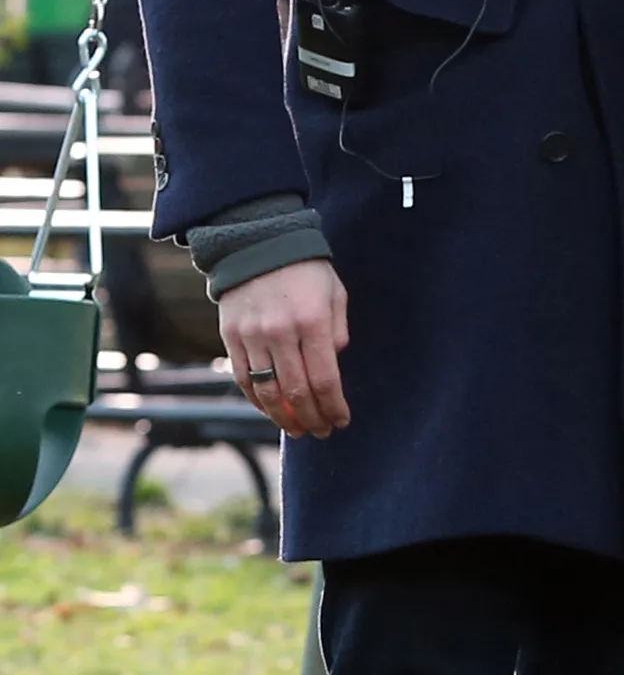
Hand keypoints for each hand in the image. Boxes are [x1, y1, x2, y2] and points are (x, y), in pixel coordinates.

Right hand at [221, 259, 351, 437]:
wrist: (258, 243)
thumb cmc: (306, 269)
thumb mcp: (335, 293)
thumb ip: (337, 331)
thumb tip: (333, 365)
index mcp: (312, 321)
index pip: (324, 379)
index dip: (333, 406)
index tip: (341, 421)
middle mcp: (280, 332)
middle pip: (296, 392)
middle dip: (312, 418)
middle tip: (322, 432)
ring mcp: (252, 336)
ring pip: (267, 391)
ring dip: (284, 417)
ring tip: (298, 429)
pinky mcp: (230, 337)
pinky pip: (243, 380)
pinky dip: (257, 401)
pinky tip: (271, 411)